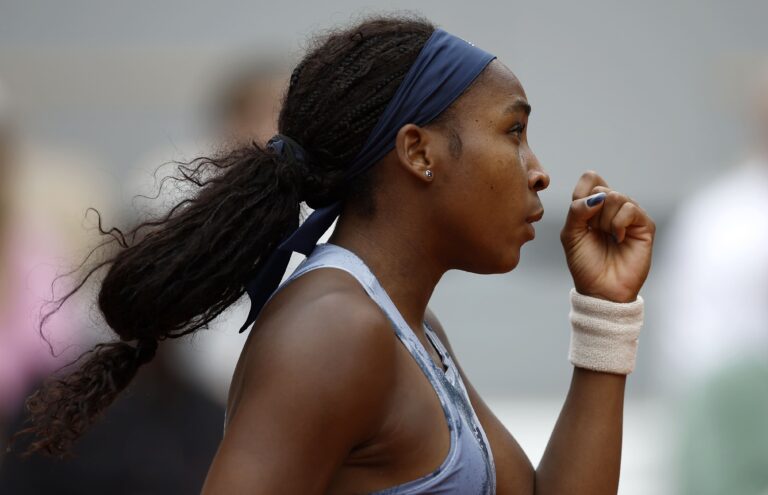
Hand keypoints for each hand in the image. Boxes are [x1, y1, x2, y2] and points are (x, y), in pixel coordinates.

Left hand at [560, 171, 654, 302]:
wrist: (601, 289)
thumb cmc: (584, 263)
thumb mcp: (570, 234)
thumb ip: (577, 210)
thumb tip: (598, 196)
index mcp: (593, 206)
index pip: (591, 178)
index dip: (582, 194)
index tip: (580, 218)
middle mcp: (613, 207)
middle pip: (602, 188)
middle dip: (592, 213)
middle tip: (595, 233)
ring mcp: (630, 215)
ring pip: (616, 197)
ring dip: (605, 221)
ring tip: (608, 238)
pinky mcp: (644, 226)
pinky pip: (631, 209)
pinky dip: (619, 224)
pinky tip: (618, 239)